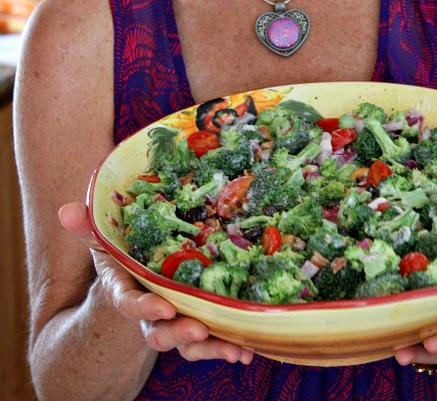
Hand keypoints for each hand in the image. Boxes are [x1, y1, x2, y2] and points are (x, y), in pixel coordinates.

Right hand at [58, 201, 253, 364]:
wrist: (137, 274)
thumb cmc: (123, 253)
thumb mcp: (106, 240)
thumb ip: (88, 228)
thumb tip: (65, 211)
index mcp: (126, 290)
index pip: (130, 303)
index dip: (145, 307)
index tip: (165, 306)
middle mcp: (149, 311)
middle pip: (160, 331)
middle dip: (179, 333)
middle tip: (199, 330)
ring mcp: (173, 319)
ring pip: (187, 342)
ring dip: (210, 348)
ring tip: (233, 348)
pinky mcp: (197, 321)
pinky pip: (211, 339)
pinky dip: (228, 345)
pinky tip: (246, 349)